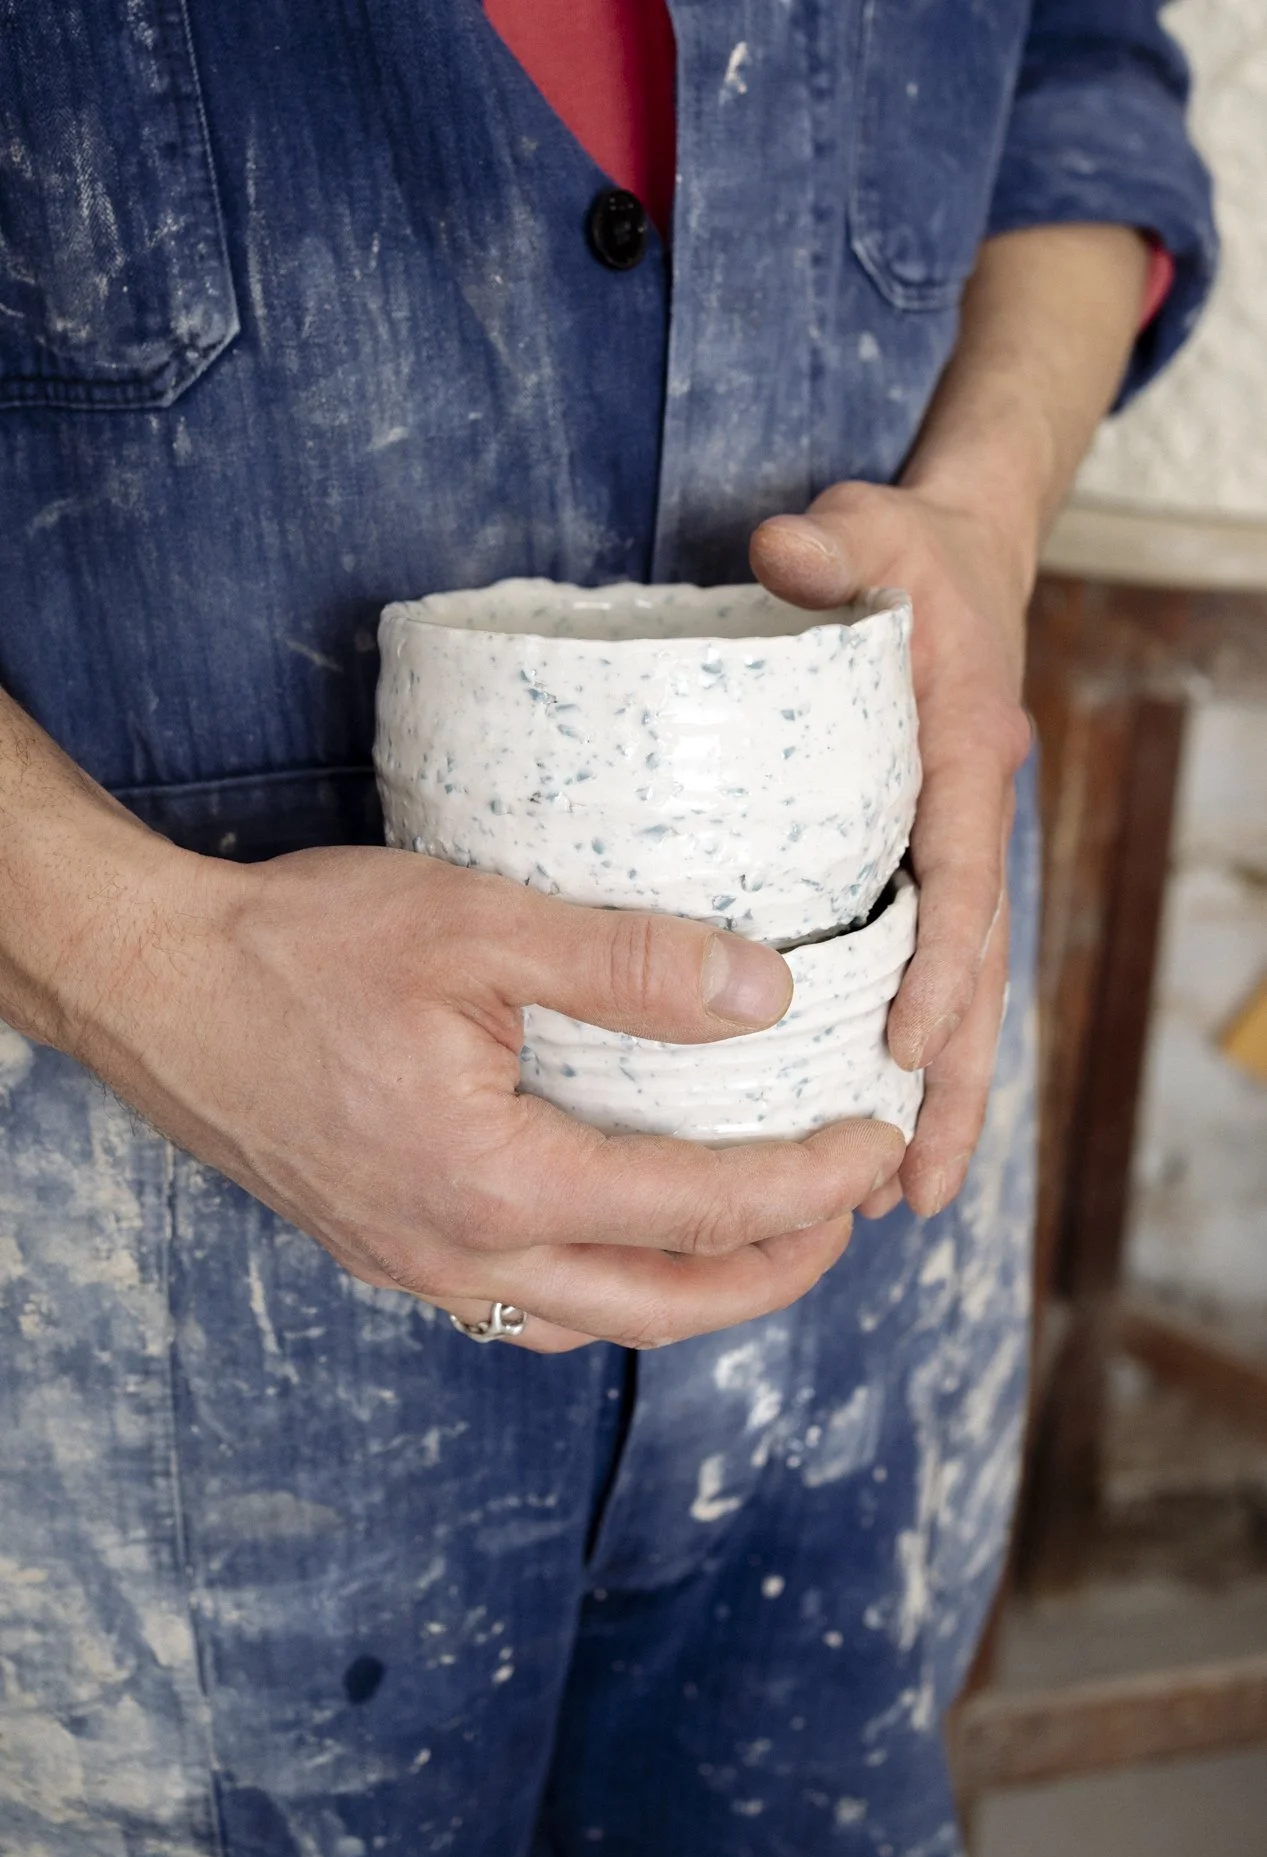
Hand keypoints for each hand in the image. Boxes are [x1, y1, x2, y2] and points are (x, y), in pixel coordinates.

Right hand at [72, 844, 904, 1350]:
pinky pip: (526, 1306)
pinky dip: (608, 1287)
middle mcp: (461, 1255)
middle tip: (853, 1212)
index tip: (880, 1145)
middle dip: (778, 1269)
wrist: (155, 988)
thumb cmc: (299, 946)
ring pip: (596, 1322)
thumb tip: (764, 996)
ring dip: (697, 1291)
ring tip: (765, 1233)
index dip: (811, 1184)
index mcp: (497, 1183)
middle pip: (665, 1304)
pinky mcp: (387, 1249)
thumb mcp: (474, 924)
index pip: (702, 1209)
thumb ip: (626, 965)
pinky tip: (627, 1236)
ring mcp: (417, 1266)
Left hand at [751, 480, 1031, 1218]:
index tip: (905, 1052)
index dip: (940, 968)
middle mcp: (969, 824)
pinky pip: (923, 970)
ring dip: (940, 1097)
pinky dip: (913, 1050)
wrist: (954, 561)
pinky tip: (874, 1118)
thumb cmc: (906, 555)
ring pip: (959, 994)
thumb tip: (779, 549)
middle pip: (976, 975)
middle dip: (951, 1084)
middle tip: (913, 1191)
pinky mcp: (917, 868)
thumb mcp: (870, 528)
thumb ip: (832, 541)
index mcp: (966, 758)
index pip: (962, 876)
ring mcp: (948, 856)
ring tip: (903, 1200)